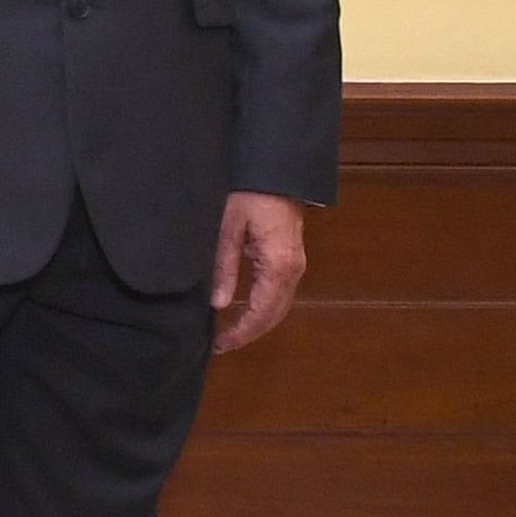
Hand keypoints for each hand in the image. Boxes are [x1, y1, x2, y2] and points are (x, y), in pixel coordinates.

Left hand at [211, 190, 308, 353]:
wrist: (275, 171)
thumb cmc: (248, 194)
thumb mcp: (226, 229)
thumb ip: (223, 267)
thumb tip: (219, 304)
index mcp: (278, 265)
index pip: (261, 312)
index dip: (242, 332)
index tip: (220, 345)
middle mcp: (293, 270)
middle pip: (274, 315)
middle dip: (249, 333)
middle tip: (221, 345)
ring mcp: (296, 264)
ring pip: (279, 306)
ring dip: (257, 322)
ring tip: (229, 333)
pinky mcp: (291, 258)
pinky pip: (279, 292)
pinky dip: (263, 307)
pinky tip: (243, 311)